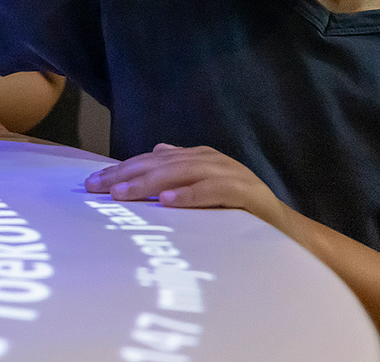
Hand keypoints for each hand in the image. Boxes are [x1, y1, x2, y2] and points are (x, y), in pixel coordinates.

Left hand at [84, 143, 287, 226]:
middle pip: (161, 163)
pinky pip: (213, 192)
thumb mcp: (206, 187)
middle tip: (96, 188)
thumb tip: (157, 148)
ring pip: (182, 173)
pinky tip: (168, 201)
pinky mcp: (246, 193)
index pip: (151, 160)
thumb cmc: (239, 211)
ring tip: (123, 194)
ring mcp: (229, 174)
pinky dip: (190, 195)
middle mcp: (210, 160)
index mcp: (197, 157)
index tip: (91, 183)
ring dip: (150, 182)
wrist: (288, 230)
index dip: (121, 169)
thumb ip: (182, 168)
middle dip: (126, 174)